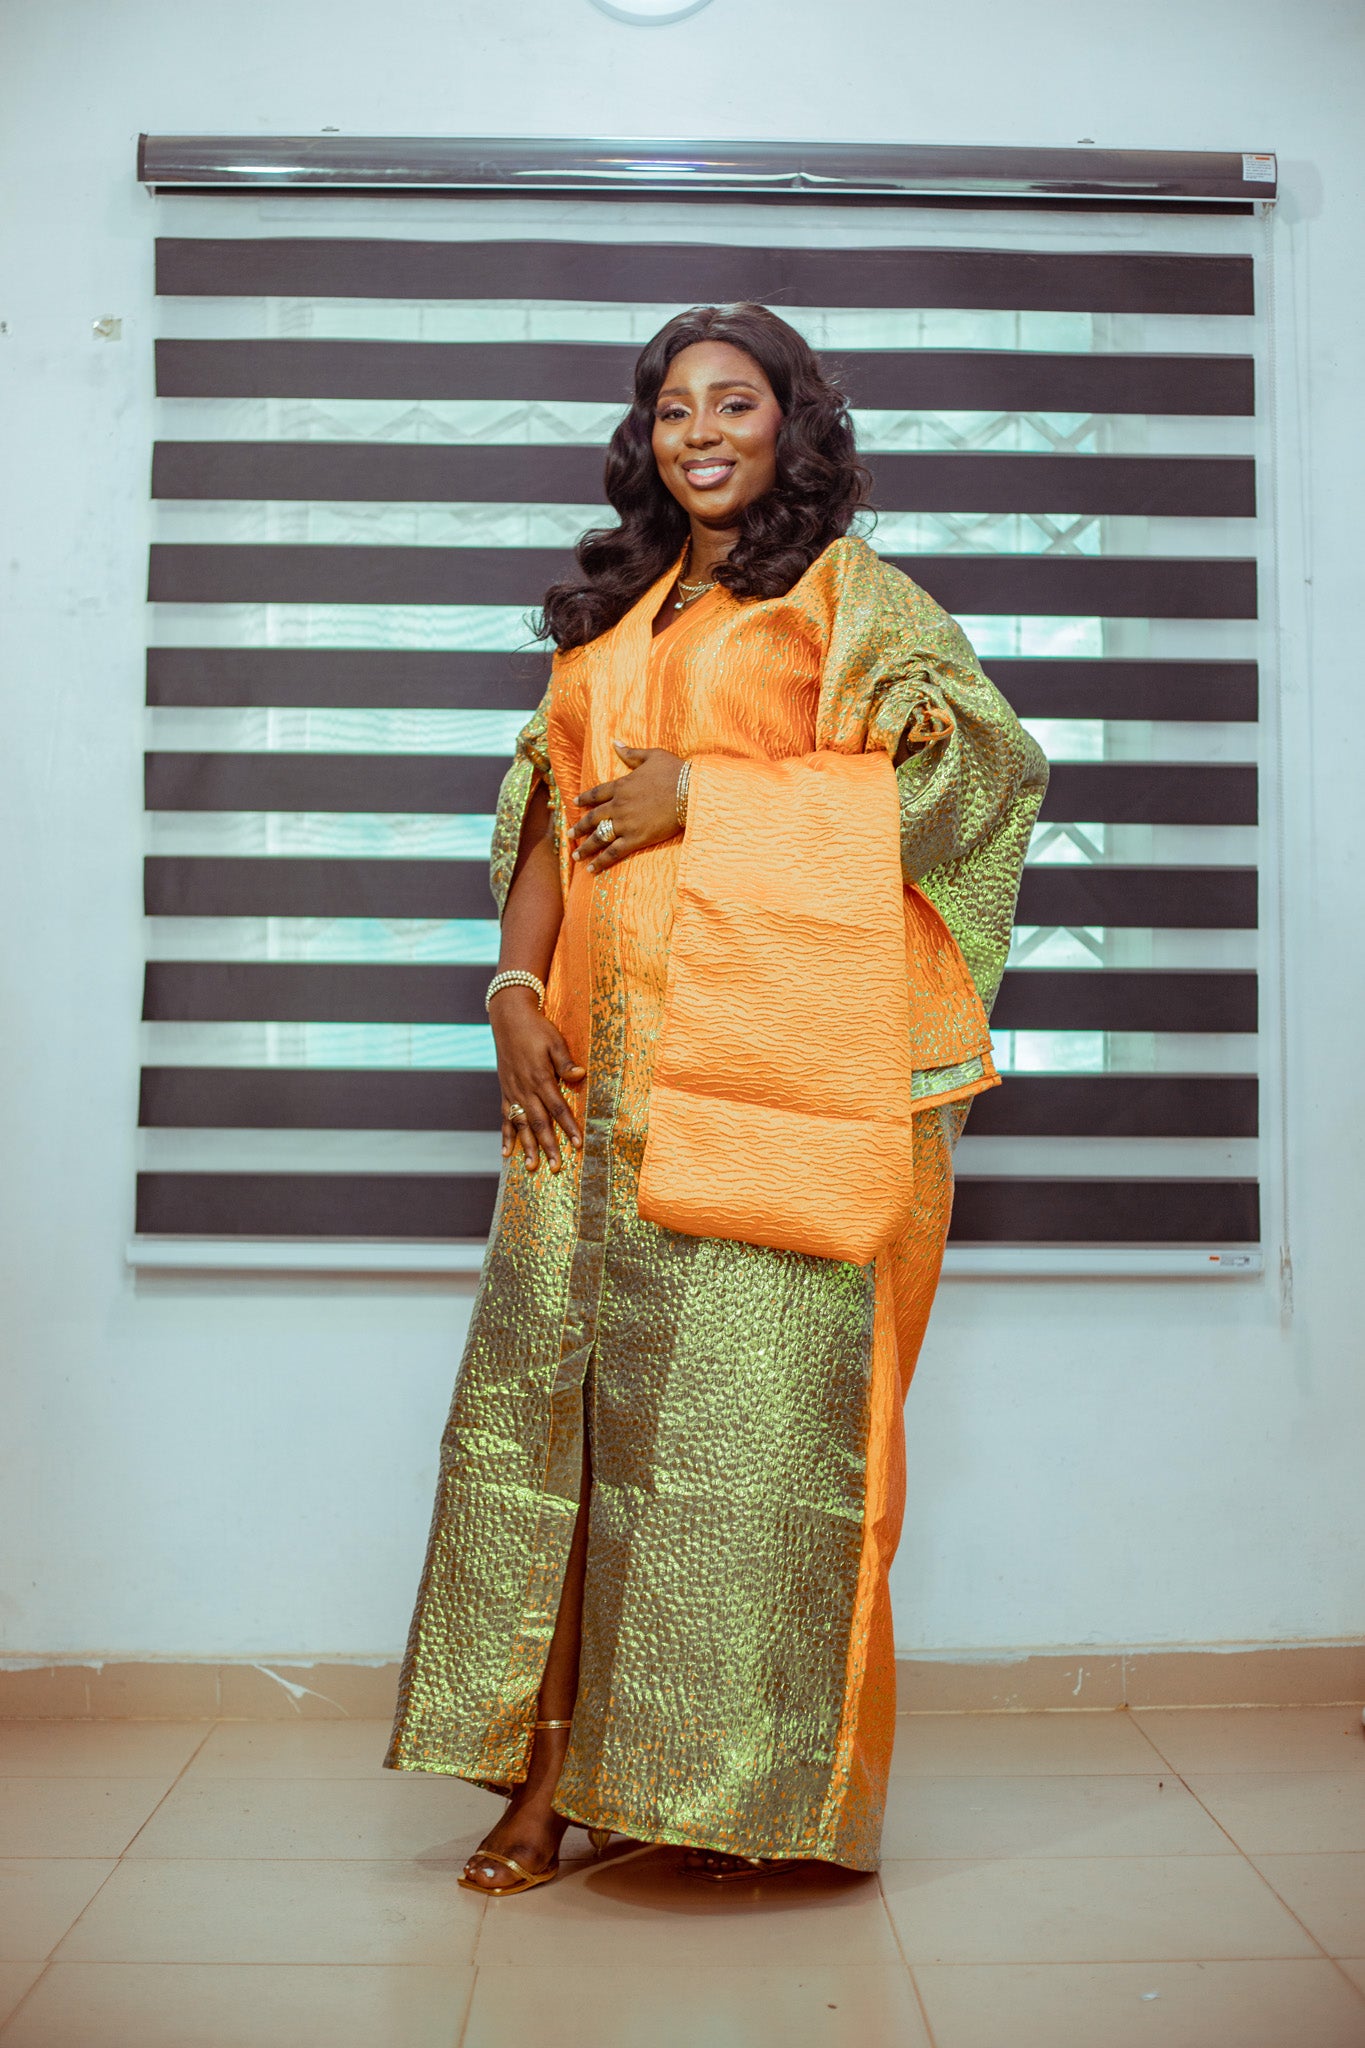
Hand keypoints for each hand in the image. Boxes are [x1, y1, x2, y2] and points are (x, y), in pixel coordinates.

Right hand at [490, 988, 584, 1172]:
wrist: (508, 1018)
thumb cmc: (536, 1028)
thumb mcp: (555, 1040)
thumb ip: (566, 1062)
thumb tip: (582, 1075)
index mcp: (540, 1077)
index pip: (558, 1108)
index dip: (569, 1127)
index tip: (578, 1145)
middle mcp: (525, 1088)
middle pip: (539, 1123)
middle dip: (549, 1146)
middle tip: (556, 1167)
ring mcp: (513, 1091)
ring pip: (521, 1125)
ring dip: (527, 1147)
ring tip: (533, 1167)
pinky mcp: (505, 1090)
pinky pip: (505, 1117)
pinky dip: (506, 1136)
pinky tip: (506, 1153)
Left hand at [570, 741, 683, 872]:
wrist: (690, 790)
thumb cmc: (674, 771)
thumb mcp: (652, 756)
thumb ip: (631, 753)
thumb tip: (615, 742)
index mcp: (621, 785)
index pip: (596, 794)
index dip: (585, 799)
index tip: (575, 803)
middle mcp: (618, 805)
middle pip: (592, 818)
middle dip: (579, 827)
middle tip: (569, 835)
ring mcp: (625, 823)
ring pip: (599, 837)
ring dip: (586, 847)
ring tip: (576, 856)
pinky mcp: (636, 838)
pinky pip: (614, 852)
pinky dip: (601, 862)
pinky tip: (592, 869)